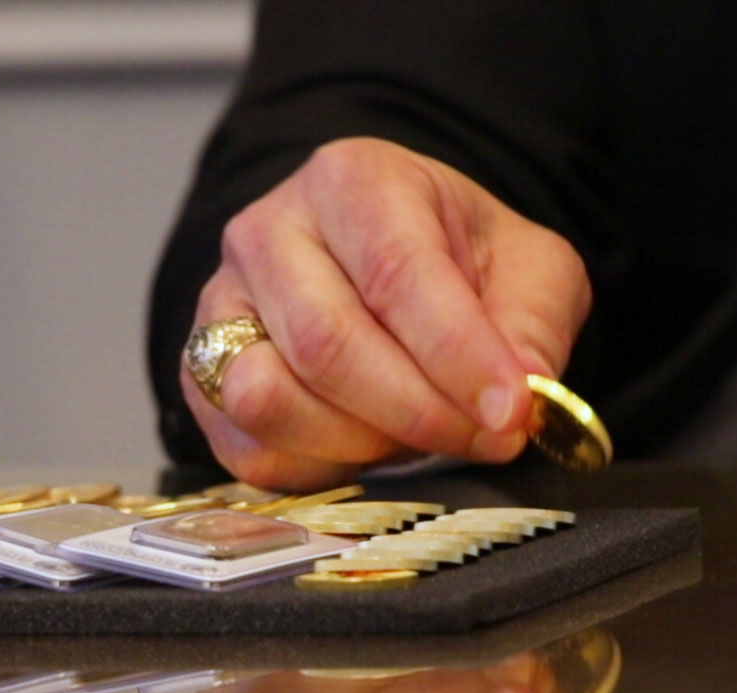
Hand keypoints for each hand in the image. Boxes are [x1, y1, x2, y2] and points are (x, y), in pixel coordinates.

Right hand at [183, 137, 592, 489]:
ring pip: (270, 399)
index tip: (510, 412)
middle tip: (484, 438)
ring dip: (361, 444)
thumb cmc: (457, 263)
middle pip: (327, 344)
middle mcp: (268, 232)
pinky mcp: (202, 379)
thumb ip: (533, 324)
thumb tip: (521, 396)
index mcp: (352, 181)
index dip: (456, 354)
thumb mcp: (528, 268)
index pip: (395, 272)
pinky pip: (249, 450)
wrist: (385, 271)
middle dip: (418, 411)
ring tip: (422, 437)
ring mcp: (222, 308)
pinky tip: (369, 449)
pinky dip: (319, 469)